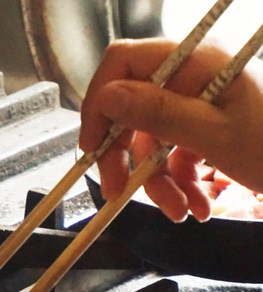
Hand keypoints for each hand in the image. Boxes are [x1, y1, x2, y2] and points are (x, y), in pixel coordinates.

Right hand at [79, 38, 262, 222]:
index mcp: (193, 63)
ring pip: (150, 142)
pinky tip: (195, 206)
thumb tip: (107, 99)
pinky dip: (178, 185)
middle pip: (130, 110)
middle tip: (119, 191)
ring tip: (180, 211)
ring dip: (157, 182)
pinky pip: (171, 156)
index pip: (122, 64)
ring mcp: (195, 106)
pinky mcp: (201, 131)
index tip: (91, 146)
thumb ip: (158, 113)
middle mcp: (189, 79)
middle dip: (124, 157)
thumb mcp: (216, 135)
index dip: (98, 103)